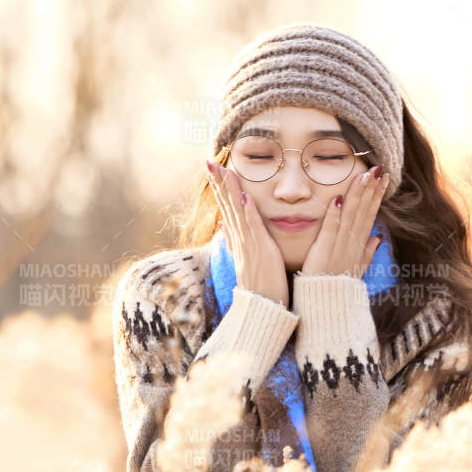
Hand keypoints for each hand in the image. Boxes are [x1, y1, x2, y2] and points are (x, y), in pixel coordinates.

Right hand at [206, 158, 288, 307]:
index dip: (220, 188)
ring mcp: (248, 245)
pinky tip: (244, 197)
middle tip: (209, 162)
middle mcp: (239, 240)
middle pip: (226, 206)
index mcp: (238, 240)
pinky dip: (248, 213)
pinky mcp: (260, 251)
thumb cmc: (260, 285)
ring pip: (236, 212)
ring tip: (222, 170)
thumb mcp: (245, 258)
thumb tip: (224, 226)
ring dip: (229, 191)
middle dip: (218, 183)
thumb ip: (234, 241)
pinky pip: (253, 228)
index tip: (214, 168)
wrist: (262, 310)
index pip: (226, 208)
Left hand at [300, 164, 389, 277]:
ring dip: (357, 195)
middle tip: (378, 168)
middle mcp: (352, 243)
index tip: (382, 177)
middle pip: (364, 211)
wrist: (328, 308)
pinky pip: (330, 230)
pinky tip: (336, 198)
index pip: (370, 215)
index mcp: (359, 245)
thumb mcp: (357, 269)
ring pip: (350, 216)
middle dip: (371, 189)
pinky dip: (333, 215)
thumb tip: (377, 238)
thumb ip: (367, 253)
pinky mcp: (323, 251)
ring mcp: (339, 247)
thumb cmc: (339, 288)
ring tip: (362, 175)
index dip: (377, 195)